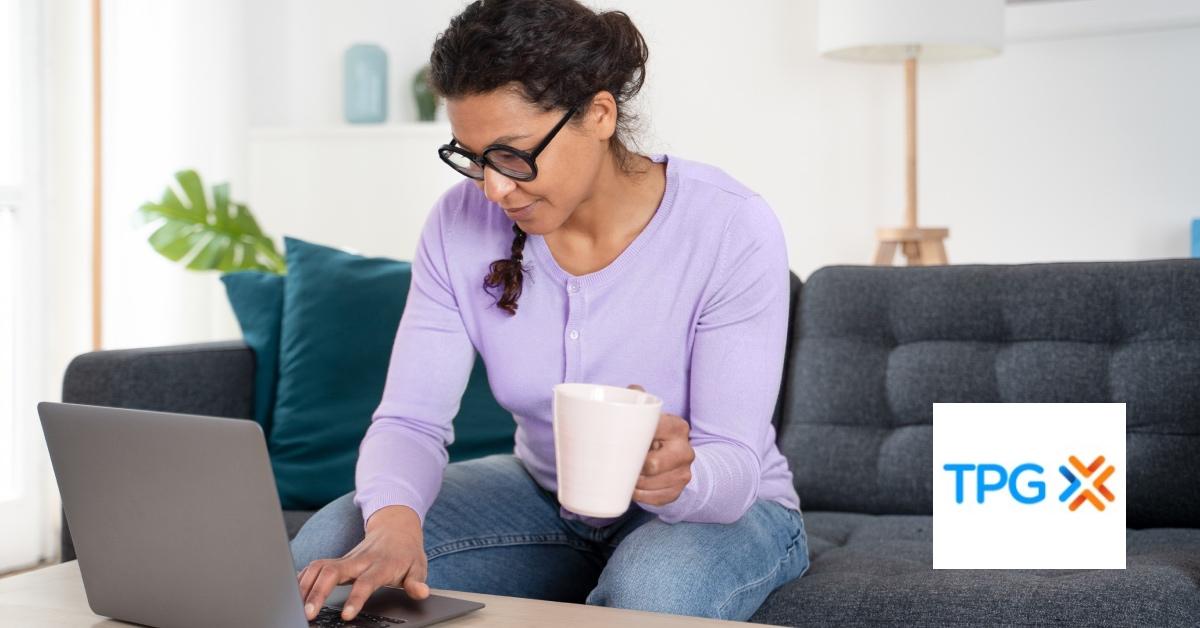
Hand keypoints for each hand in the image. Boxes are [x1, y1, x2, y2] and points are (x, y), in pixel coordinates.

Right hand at [296, 505, 429, 622]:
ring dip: (305, 585)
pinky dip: (302, 578)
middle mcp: (360, 560)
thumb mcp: (418, 566)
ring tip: (297, 607)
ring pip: (319, 566)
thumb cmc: (406, 552)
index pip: (366, 582)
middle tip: (308, 614)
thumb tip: (421, 592)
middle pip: (332, 572)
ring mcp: (346, 558)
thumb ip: (417, 581)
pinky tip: (294, 592)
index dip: (356, 598)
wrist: (396, 528)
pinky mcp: (337, 559)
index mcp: (380, 565)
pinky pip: (315, 566)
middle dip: (317, 592)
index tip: (346, 615)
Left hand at [627, 384, 694, 506]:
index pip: (655, 430)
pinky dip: (639, 495)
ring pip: (650, 484)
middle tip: (617, 462)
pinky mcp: (677, 492)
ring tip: (622, 475)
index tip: (620, 438)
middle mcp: (685, 451)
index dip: (635, 437)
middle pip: (652, 465)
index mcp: (678, 427)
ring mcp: (683, 474)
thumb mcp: (651, 415)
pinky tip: (631, 488)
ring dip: (632, 483)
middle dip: (632, 466)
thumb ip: (639, 398)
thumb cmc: (656, 433)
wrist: (677, 457)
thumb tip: (632, 388)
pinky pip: (653, 499)